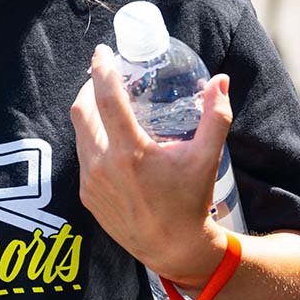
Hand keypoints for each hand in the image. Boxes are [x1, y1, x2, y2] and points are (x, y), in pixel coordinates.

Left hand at [70, 43, 231, 286]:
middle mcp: (103, 165)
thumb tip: (220, 80)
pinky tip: (108, 135)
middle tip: (105, 74)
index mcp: (130, 152)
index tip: (101, 52)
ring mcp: (90, 181)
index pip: (106, 99)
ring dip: (89, 111)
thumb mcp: (207, 158)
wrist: (172, 248)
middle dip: (90, 86)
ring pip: (80, 132)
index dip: (101, 70)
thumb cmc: (191, 200)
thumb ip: (215, 116)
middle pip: (83, 110)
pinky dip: (91, 138)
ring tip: (106, 101)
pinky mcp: (86, 194)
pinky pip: (82, 155)